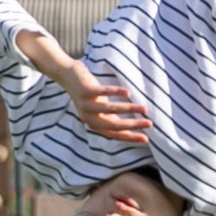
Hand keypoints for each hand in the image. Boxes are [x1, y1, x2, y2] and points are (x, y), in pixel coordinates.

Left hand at [15, 30, 150, 141]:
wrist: (67, 76)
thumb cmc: (89, 94)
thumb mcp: (100, 109)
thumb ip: (111, 117)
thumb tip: (131, 126)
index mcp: (94, 124)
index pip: (115, 134)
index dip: (130, 137)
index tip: (146, 138)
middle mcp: (89, 117)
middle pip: (114, 125)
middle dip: (133, 125)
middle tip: (149, 124)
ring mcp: (86, 104)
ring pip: (110, 109)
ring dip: (129, 109)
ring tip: (144, 108)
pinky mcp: (85, 91)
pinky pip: (103, 92)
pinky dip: (116, 92)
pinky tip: (128, 93)